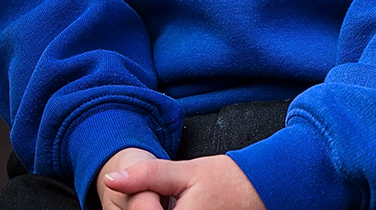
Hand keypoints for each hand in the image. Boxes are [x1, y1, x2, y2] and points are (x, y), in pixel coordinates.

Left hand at [101, 153, 264, 209]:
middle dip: (150, 208)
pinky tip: (183, 207)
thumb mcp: (187, 171)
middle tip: (171, 197)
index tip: (151, 196)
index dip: (138, 206)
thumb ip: (147, 175)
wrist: (263, 189)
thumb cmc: (229, 181)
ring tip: (180, 201)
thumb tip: (111, 179)